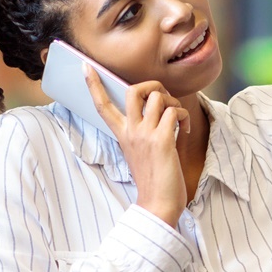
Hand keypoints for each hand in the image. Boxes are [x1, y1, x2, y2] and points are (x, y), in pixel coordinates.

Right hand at [92, 72, 192, 226]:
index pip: (102, 105)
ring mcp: (145, 135)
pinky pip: (175, 112)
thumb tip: (158, 110)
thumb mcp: (139, 151)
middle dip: (153, 85)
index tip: (86, 66)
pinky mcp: (162, 141)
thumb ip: (142, 131)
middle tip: (165, 100)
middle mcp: (130, 132)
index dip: (94, 84)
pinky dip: (184, 117)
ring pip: (159, 97)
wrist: (158, 204)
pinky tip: (185, 131)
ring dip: (174, 103)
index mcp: (122, 135)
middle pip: (133, 89)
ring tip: (178, 120)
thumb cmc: (153, 180)